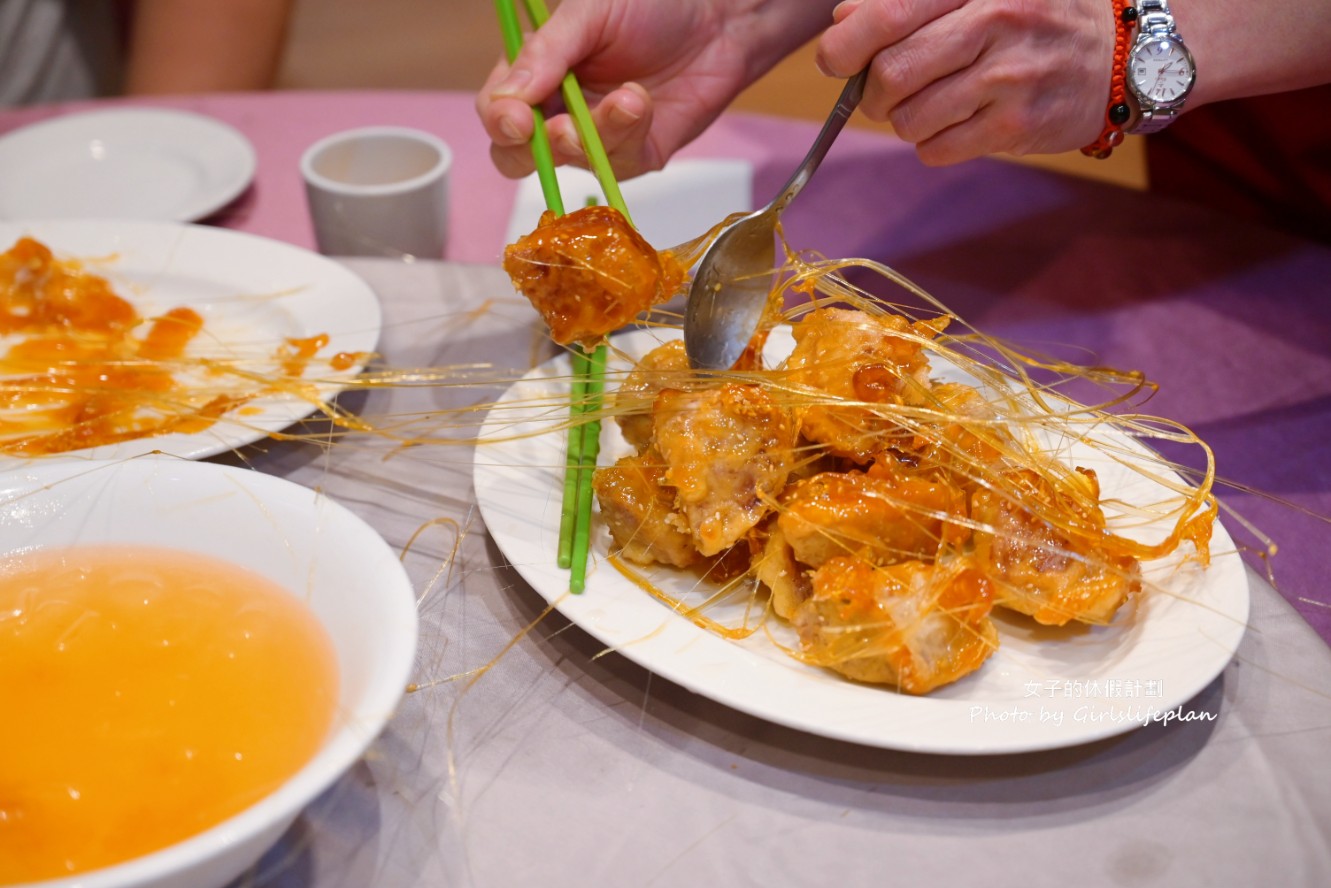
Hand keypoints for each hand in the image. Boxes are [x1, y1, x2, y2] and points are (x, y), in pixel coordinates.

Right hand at [477, 0, 829, 178]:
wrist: (717, 17)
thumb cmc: (651, 4)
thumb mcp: (589, 13)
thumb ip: (546, 53)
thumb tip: (507, 100)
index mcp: (533, 72)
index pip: (496, 111)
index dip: (500, 121)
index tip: (516, 119)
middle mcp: (555, 110)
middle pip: (518, 156)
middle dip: (539, 148)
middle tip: (561, 130)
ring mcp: (594, 137)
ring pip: (572, 162)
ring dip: (596, 133)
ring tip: (629, 96)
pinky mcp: (634, 154)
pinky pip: (617, 163)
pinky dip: (628, 133)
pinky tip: (642, 103)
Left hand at [816, 0, 1113, 163]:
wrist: (1121, 53)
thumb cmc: (1035, 16)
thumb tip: (843, 23)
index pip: (888, 13)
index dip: (845, 43)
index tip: (837, 58)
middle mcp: (995, 23)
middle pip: (890, 74)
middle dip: (874, 91)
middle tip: (888, 89)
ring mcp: (1008, 78)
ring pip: (909, 119)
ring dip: (906, 120)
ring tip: (934, 104)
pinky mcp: (1018, 126)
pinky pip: (937, 149)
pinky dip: (933, 143)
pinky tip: (958, 123)